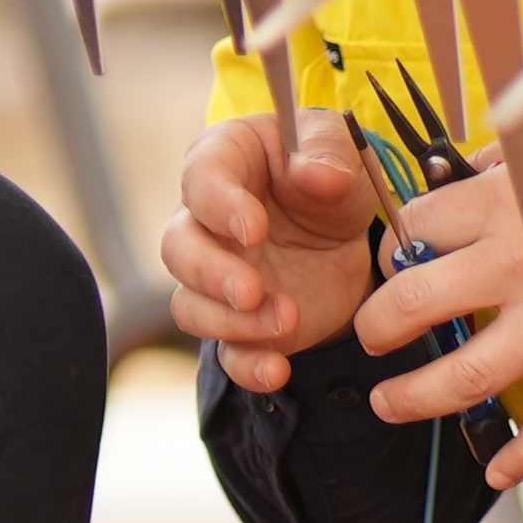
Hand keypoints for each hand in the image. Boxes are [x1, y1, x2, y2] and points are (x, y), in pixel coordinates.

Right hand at [163, 107, 395, 380]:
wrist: (344, 238)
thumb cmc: (327, 177)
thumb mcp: (340, 152)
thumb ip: (328, 154)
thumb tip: (313, 173)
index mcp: (224, 162)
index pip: (200, 178)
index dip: (219, 206)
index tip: (255, 229)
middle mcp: (205, 222)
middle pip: (178, 249)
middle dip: (211, 274)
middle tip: (252, 291)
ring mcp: (216, 277)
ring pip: (190, 306)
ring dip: (232, 322)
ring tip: (287, 320)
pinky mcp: (238, 323)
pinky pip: (227, 353)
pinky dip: (248, 366)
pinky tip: (277, 370)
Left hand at [341, 112, 522, 487]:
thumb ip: (506, 162)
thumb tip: (461, 174)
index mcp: (508, 200)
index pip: (415, 227)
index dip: (398, 243)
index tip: (399, 259)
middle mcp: (520, 261)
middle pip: (412, 303)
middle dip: (376, 325)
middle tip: (371, 336)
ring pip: (463, 374)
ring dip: (413, 397)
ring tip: (389, 403)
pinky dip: (520, 455)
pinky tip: (494, 471)